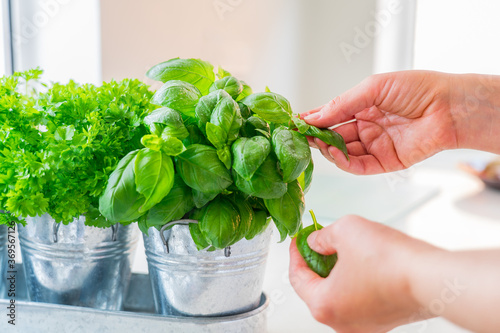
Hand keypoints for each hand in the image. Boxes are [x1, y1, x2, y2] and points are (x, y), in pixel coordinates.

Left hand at [289, 215, 438, 332]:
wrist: (430, 277)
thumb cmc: (390, 260)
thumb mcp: (344, 231)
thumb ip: (322, 236)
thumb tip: (316, 242)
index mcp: (324, 305)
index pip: (297, 277)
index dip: (296, 253)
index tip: (299, 239)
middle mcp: (341, 323)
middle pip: (316, 288)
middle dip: (316, 262)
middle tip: (318, 241)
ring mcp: (363, 325)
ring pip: (338, 294)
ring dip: (335, 271)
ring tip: (340, 248)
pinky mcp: (382, 321)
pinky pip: (357, 299)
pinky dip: (353, 281)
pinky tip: (360, 262)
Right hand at [301, 71, 499, 174]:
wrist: (449, 107)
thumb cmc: (417, 89)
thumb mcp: (373, 88)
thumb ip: (342, 104)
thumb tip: (313, 116)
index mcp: (363, 107)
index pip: (331, 115)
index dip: (314, 119)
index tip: (295, 122)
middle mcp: (366, 127)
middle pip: (333, 135)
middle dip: (317, 136)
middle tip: (301, 136)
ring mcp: (374, 146)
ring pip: (343, 152)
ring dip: (328, 150)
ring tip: (317, 144)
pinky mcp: (384, 162)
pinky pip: (359, 166)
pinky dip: (344, 162)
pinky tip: (334, 154)